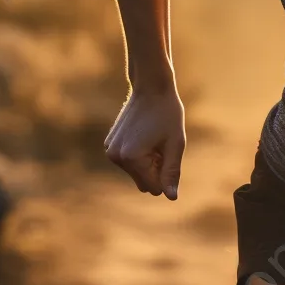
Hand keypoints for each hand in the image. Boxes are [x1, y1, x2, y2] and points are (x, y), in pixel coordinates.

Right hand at [104, 84, 185, 198]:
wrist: (151, 87)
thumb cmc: (167, 114)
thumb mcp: (175, 144)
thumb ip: (172, 172)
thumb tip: (171, 197)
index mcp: (131, 158)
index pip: (154, 187)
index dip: (166, 174)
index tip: (168, 153)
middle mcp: (116, 157)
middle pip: (143, 183)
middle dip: (156, 170)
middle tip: (163, 146)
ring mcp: (110, 151)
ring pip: (136, 173)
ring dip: (148, 163)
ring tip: (154, 138)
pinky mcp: (109, 145)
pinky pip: (129, 162)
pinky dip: (139, 155)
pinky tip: (145, 134)